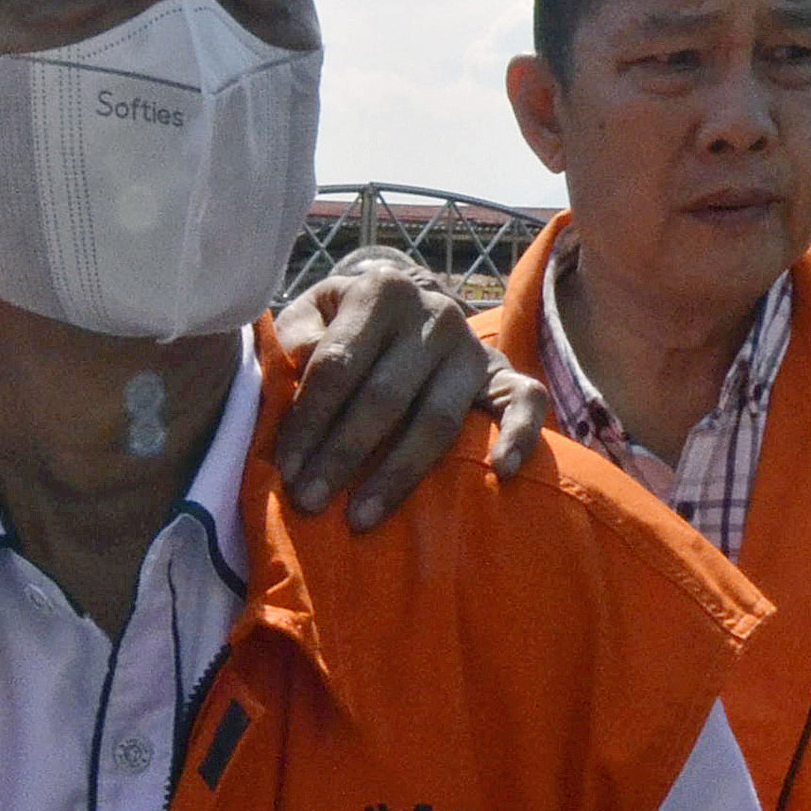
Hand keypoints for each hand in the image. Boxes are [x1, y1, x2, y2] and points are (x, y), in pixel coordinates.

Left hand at [269, 258, 539, 528]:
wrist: (409, 304)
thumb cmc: (346, 323)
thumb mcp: (312, 312)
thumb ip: (297, 336)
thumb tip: (296, 365)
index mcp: (381, 291)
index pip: (337, 365)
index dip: (308, 421)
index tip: (286, 470)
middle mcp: (433, 314)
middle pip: (384, 397)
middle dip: (342, 456)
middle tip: (311, 502)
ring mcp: (472, 346)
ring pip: (438, 420)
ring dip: (397, 474)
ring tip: (361, 518)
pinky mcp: (504, 373)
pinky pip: (525, 402)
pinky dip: (520, 436)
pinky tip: (502, 472)